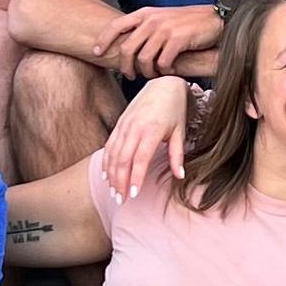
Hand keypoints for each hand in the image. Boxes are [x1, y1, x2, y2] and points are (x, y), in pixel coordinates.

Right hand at [102, 74, 192, 199]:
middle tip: (121, 200)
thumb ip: (177, 154)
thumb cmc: (175, 110)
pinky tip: (106, 176)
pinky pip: (109, 146)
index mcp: (150, 130)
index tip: (134, 194)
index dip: (135, 178)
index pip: (139, 159)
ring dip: (111, 175)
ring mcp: (124, 126)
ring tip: (114, 192)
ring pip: (113, 154)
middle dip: (120, 182)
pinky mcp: (119, 124)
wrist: (163, 85)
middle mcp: (134, 128)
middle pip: (122, 160)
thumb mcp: (180, 131)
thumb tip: (179, 176)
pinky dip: (106, 162)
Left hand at [109, 4, 221, 78]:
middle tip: (130, 76)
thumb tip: (128, 47)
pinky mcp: (178, 40)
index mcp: (145, 13)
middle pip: (127, 49)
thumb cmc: (188, 22)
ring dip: (146, 72)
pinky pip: (162, 63)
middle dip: (125, 67)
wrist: (214, 18)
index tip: (97, 53)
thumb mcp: (162, 19)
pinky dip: (163, 71)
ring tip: (153, 75)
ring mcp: (164, 29)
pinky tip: (169, 71)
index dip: (103, 40)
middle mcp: (152, 20)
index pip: (116, 25)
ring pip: (143, 59)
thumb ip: (145, 28)